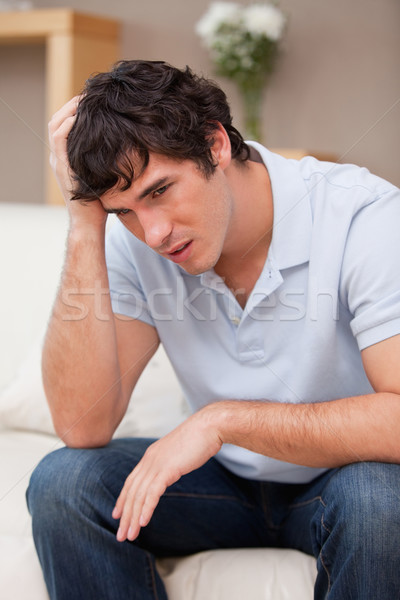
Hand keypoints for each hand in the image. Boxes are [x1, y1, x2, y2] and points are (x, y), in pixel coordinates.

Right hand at [48, 97, 106, 229]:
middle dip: (73, 104)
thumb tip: (126, 143)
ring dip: (70, 109)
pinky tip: (82, 116)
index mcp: (66, 159)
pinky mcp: (62, 168)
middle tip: (91, 94)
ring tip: (86, 99)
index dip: (75, 110)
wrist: (90, 224)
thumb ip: (106, 159)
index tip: (94, 100)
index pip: (64, 125)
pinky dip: (68, 124)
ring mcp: (58, 163)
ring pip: (56, 125)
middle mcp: (58, 158)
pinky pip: (60, 139)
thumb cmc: (101, 203)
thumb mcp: (104, 175)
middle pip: (57, 120)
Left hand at [112, 409, 222, 541]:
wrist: (209, 427)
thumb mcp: (178, 452)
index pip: (131, 481)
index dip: (123, 499)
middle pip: (131, 491)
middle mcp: (149, 459)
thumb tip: (168, 473)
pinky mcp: (168, 469)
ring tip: (130, 536)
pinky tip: (143, 523)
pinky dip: (146, 509)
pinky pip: (153, 493)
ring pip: (139, 495)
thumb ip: (169, 463)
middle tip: (120, 535)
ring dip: (133, 518)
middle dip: (125, 515)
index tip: (117, 514)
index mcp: (150, 455)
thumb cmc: (199, 439)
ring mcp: (157, 464)